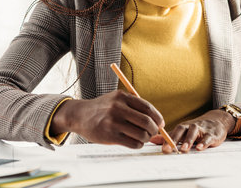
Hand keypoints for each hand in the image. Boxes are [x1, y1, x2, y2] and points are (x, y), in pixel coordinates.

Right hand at [50, 90, 164, 148]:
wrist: (80, 115)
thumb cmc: (102, 108)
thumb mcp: (116, 99)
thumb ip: (134, 106)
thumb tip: (157, 120)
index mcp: (122, 96)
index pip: (148, 108)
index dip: (158, 118)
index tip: (160, 124)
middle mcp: (118, 108)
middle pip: (147, 121)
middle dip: (154, 130)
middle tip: (153, 133)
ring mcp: (113, 122)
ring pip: (141, 134)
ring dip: (146, 138)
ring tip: (143, 138)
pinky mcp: (109, 135)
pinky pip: (133, 143)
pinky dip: (138, 144)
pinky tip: (135, 142)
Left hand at [151, 109, 234, 152]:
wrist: (217, 121)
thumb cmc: (197, 129)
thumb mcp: (183, 132)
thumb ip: (169, 136)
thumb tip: (152, 139)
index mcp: (183, 127)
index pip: (173, 131)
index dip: (166, 139)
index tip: (161, 148)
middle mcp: (191, 126)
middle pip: (181, 129)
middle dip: (174, 139)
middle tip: (168, 149)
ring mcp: (202, 129)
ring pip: (194, 132)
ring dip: (188, 140)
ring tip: (183, 149)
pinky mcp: (212, 134)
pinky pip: (207, 138)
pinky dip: (204, 143)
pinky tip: (199, 148)